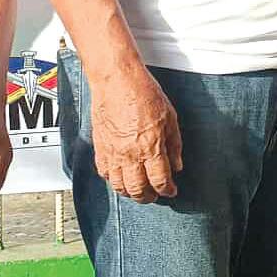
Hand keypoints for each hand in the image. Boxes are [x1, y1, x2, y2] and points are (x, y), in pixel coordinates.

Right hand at [92, 69, 183, 202]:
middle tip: (155, 195)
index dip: (167, 190)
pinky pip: (104, 173)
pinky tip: (120, 177)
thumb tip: (176, 164)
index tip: (171, 190)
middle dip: (149, 197)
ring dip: (130, 193)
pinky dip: (113, 180)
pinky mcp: (99, 147)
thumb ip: (174, 144)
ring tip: (138, 191)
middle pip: (138, 189)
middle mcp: (130, 154)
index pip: (160, 180)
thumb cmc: (142, 92)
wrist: (116, 80)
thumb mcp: (170, 117)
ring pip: (119, 186)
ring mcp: (112, 152)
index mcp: (150, 147)